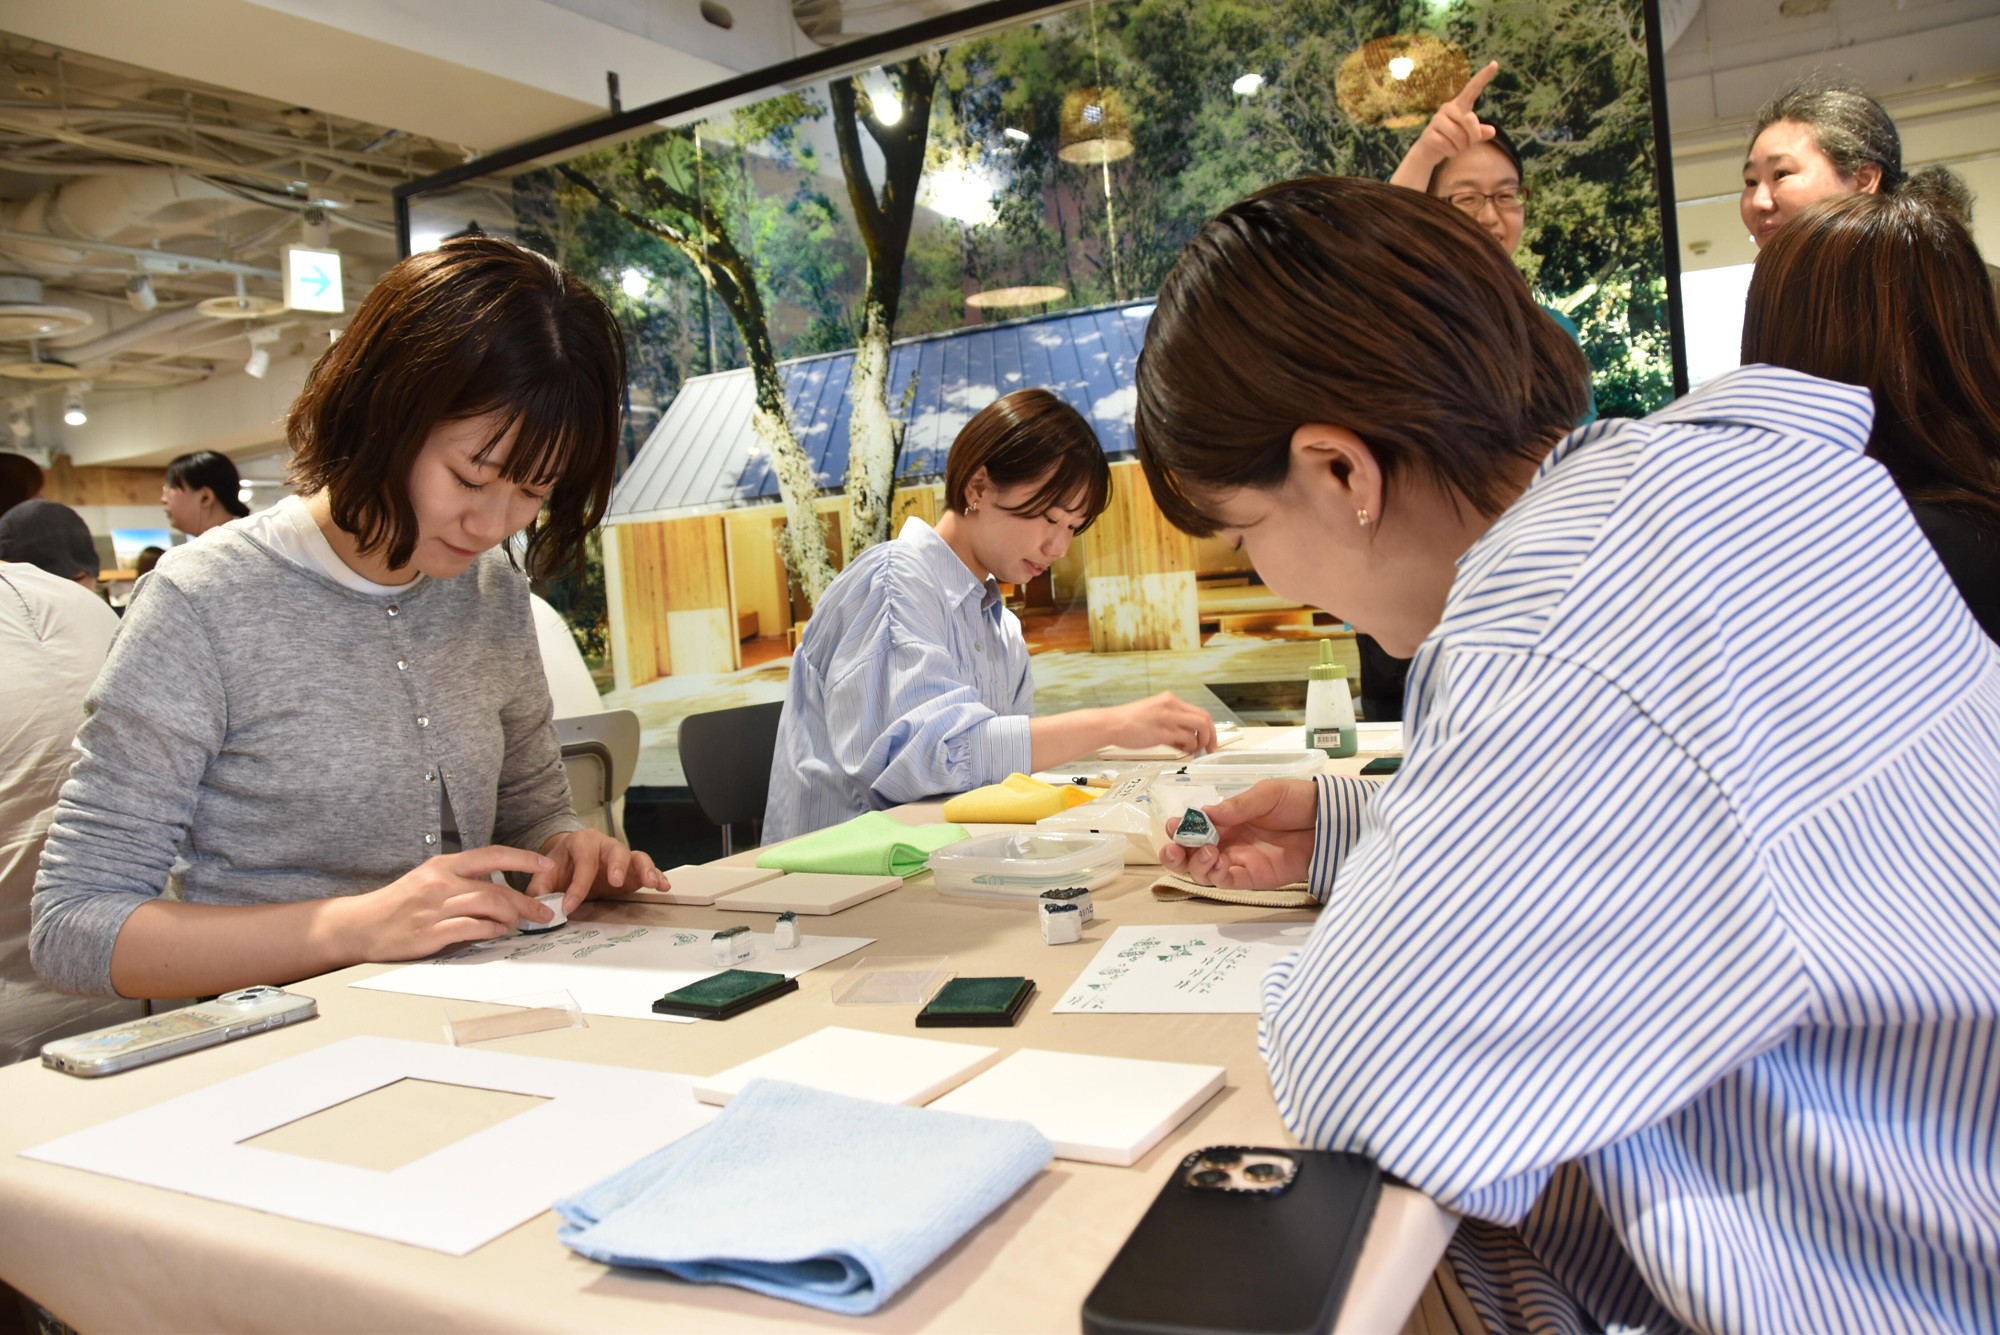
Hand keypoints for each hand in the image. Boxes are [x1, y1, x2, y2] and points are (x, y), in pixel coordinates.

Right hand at [345, 845, 554, 960]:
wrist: (361, 925)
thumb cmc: (398, 903)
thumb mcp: (428, 878)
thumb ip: (461, 880)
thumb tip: (497, 889)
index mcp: (443, 865)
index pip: (492, 855)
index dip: (524, 858)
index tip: (546, 864)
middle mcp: (441, 882)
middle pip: (496, 888)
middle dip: (526, 901)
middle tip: (543, 912)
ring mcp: (436, 908)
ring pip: (488, 906)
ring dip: (511, 917)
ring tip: (517, 924)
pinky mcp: (432, 933)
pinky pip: (472, 929)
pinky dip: (491, 931)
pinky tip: (497, 932)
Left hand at [529, 828, 667, 910]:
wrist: (571, 860)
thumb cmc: (561, 866)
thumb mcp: (545, 875)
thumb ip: (539, 889)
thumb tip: (538, 907)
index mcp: (582, 842)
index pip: (583, 862)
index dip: (577, 885)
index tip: (570, 906)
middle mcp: (605, 845)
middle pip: (616, 850)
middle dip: (617, 866)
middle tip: (615, 882)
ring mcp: (622, 857)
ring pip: (637, 857)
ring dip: (645, 869)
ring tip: (651, 883)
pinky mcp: (632, 869)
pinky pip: (647, 869)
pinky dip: (657, 876)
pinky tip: (663, 886)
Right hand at [1108, 692, 1217, 754]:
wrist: (1110, 724)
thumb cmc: (1129, 722)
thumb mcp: (1154, 715)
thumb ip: (1172, 724)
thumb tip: (1187, 739)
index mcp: (1170, 700)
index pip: (1199, 712)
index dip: (1209, 728)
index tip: (1210, 739)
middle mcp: (1171, 705)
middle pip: (1204, 719)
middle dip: (1211, 736)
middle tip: (1210, 748)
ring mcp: (1167, 718)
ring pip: (1199, 728)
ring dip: (1201, 742)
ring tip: (1193, 750)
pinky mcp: (1161, 731)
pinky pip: (1186, 739)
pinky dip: (1189, 747)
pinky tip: (1182, 750)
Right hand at [1162, 779, 1317, 888]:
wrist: (1329, 821)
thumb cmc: (1298, 801)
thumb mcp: (1266, 795)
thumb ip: (1237, 806)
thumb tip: (1205, 814)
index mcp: (1226, 819)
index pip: (1193, 828)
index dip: (1179, 829)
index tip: (1175, 825)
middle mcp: (1227, 841)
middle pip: (1189, 854)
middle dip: (1175, 853)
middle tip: (1174, 849)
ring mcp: (1238, 861)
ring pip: (1201, 871)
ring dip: (1194, 864)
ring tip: (1206, 851)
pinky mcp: (1253, 878)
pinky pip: (1224, 882)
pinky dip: (1214, 875)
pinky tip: (1216, 862)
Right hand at [1388, 60, 1498, 189]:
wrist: (1429, 151)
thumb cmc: (1453, 140)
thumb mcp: (1469, 136)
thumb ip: (1480, 132)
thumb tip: (1492, 131)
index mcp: (1460, 106)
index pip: (1473, 89)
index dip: (1483, 77)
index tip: (1494, 64)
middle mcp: (1448, 108)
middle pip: (1470, 121)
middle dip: (1473, 137)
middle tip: (1467, 144)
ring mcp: (1437, 120)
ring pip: (1459, 137)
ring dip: (1460, 147)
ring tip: (1454, 146)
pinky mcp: (1429, 133)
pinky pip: (1448, 146)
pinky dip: (1451, 152)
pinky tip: (1445, 150)